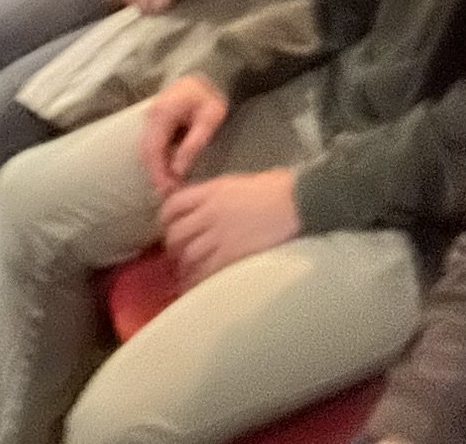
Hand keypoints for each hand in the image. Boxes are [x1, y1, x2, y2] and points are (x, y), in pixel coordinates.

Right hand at [139, 75, 229, 194]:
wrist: (207, 76)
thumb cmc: (210, 96)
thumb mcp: (210, 118)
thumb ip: (194, 143)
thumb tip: (179, 169)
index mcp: (163, 113)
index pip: (153, 149)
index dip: (157, 173)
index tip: (166, 189)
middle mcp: (151, 116)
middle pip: (146, 152)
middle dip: (155, 175)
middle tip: (169, 193)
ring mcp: (150, 118)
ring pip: (146, 151)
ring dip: (156, 169)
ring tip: (170, 187)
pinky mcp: (154, 123)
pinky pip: (152, 146)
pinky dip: (158, 161)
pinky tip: (169, 172)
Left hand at [159, 168, 301, 287]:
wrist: (299, 202)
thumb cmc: (278, 187)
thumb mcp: (241, 182)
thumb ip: (218, 195)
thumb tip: (207, 208)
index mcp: (212, 191)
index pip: (174, 205)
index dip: (166, 219)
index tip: (170, 227)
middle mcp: (209, 213)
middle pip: (176, 234)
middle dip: (174, 246)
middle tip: (179, 253)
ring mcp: (219, 235)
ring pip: (187, 256)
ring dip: (185, 266)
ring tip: (188, 272)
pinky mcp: (231, 255)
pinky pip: (204, 272)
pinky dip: (196, 280)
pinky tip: (198, 284)